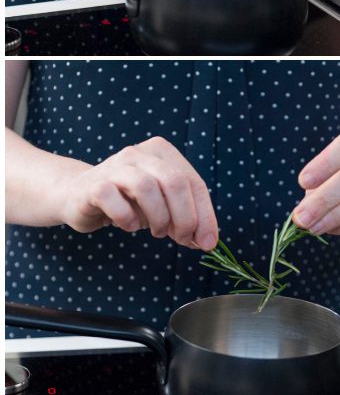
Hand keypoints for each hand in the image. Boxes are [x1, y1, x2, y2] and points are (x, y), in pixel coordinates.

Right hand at [61, 137, 218, 249]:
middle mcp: (140, 153)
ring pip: (147, 187)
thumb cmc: (127, 200)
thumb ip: (184, 217)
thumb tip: (206, 240)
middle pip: (175, 182)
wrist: (77, 195)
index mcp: (163, 152)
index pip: (194, 183)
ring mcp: (116, 165)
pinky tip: (129, 226)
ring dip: (158, 217)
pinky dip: (126, 217)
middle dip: (185, 217)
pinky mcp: (94, 183)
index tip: (208, 242)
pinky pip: (113, 199)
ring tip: (158, 232)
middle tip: (183, 239)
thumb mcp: (162, 205)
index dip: (205, 214)